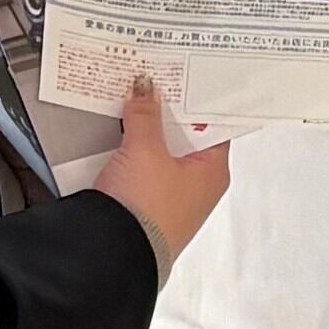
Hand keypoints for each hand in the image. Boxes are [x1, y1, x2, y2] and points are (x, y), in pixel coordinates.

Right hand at [99, 76, 230, 273]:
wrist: (115, 253)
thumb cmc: (145, 209)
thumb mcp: (145, 151)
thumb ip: (145, 116)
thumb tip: (146, 89)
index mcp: (213, 172)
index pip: (214, 125)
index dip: (198, 100)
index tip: (183, 76)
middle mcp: (198, 186)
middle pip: (186, 138)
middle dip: (166, 113)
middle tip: (152, 82)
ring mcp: (171, 198)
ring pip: (161, 154)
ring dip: (146, 132)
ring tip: (131, 101)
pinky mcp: (145, 207)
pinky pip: (142, 170)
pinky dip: (132, 153)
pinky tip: (117, 135)